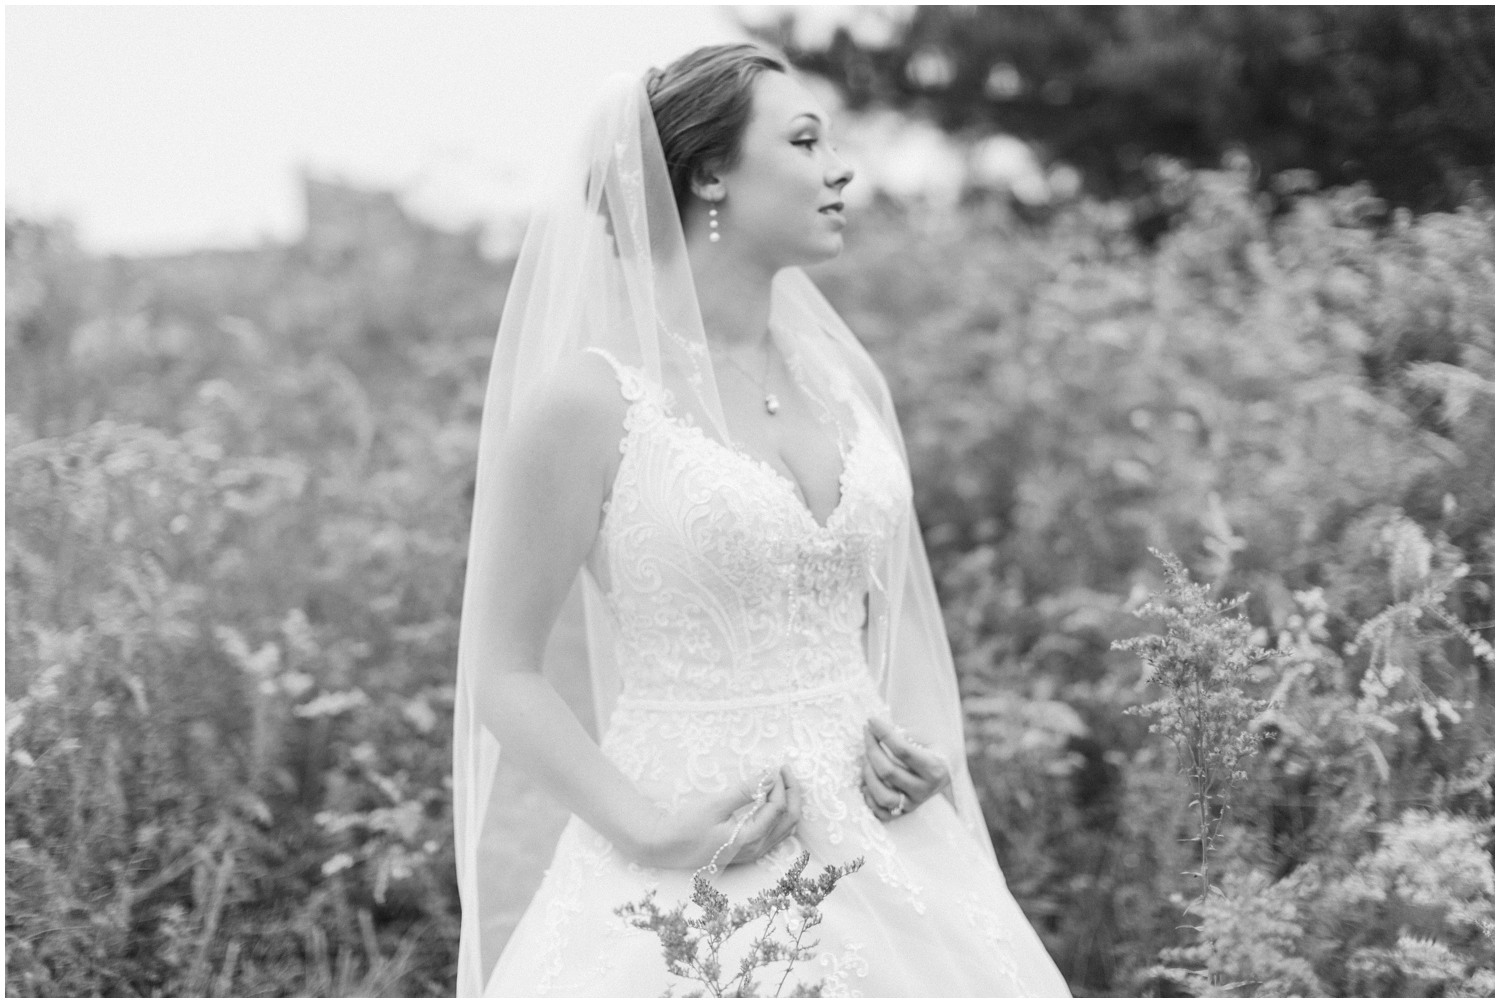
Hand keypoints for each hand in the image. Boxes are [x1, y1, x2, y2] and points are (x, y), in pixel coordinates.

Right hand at [630, 765, 801, 870]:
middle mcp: (756, 849)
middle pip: (789, 820)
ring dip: (788, 804)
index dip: (780, 785)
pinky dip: (780, 815)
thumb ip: (744, 791)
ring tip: (782, 783)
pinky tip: (773, 802)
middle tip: (785, 771)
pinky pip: (775, 834)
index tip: (774, 767)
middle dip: (792, 793)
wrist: (666, 848)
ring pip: (785, 829)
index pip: (778, 808)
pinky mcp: (747, 852)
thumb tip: (769, 776)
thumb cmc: (687, 826)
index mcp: (749, 839)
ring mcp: (753, 853)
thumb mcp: (715, 805)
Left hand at [860, 718, 950, 821]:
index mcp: (935, 768)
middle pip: (888, 772)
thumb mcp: (925, 736)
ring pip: (883, 796)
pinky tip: (866, 782)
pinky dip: (870, 799)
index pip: (902, 750)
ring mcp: (915, 804)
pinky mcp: (905, 813)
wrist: (945, 768)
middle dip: (871, 749)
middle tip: (867, 734)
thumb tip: (874, 726)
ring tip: (865, 758)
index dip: (883, 733)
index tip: (871, 720)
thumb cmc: (931, 746)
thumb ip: (904, 732)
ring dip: (868, 775)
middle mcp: (925, 790)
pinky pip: (882, 814)